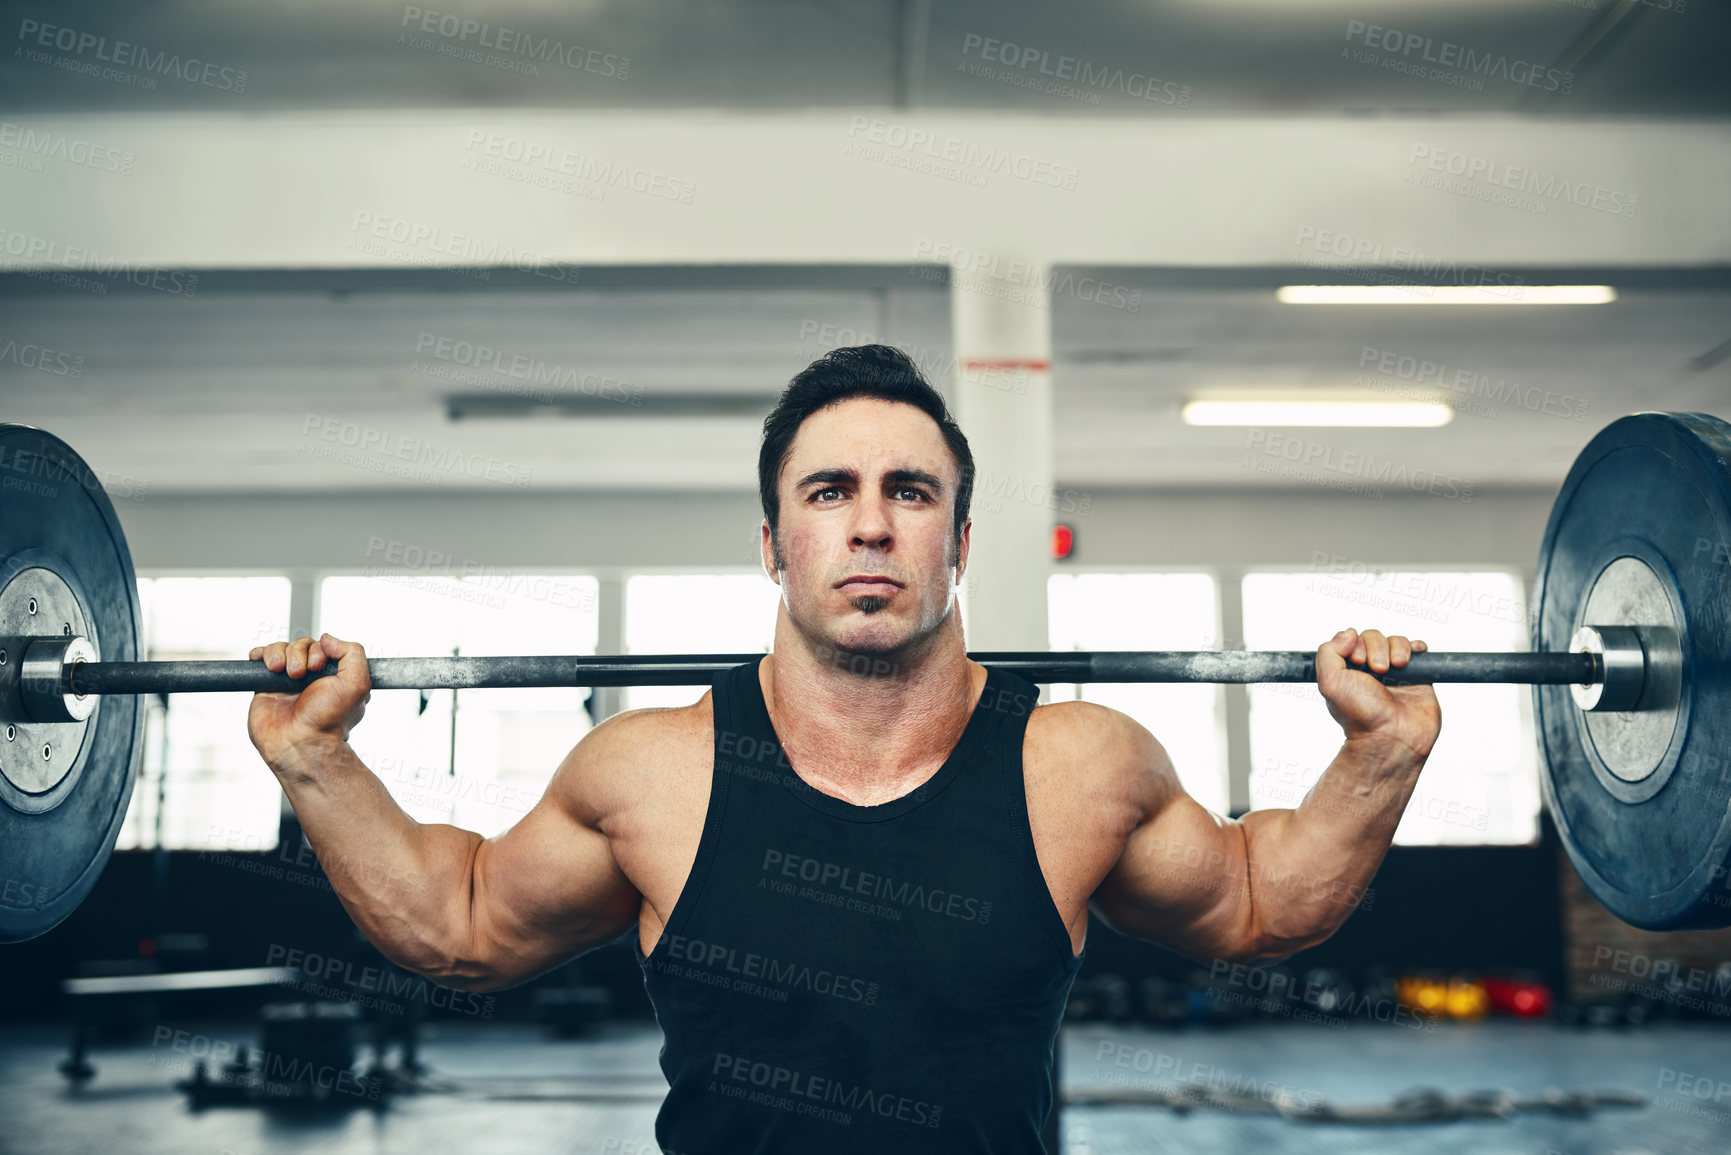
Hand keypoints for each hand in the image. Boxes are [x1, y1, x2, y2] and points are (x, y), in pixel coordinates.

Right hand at [246, 634, 371, 769]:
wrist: (301, 745)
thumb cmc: (329, 719)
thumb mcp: (357, 683)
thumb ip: (352, 652)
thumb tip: (327, 638)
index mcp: (333, 675)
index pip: (323, 645)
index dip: (319, 649)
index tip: (317, 667)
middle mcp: (311, 677)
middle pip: (300, 644)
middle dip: (298, 653)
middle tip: (299, 674)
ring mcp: (287, 681)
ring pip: (279, 649)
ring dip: (279, 653)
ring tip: (281, 672)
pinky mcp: (266, 688)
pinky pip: (260, 660)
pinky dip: (260, 654)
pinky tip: (262, 661)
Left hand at [1315, 628, 1441, 761]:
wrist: (1391, 738)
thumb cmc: (1360, 715)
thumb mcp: (1330, 682)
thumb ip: (1328, 652)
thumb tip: (1349, 633)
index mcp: (1348, 670)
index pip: (1352, 639)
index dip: (1356, 644)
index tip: (1358, 662)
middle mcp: (1370, 669)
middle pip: (1374, 636)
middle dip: (1377, 647)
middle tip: (1379, 670)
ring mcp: (1395, 672)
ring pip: (1397, 640)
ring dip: (1397, 647)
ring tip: (1396, 666)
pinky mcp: (1418, 677)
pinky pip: (1419, 651)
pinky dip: (1416, 647)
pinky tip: (1412, 656)